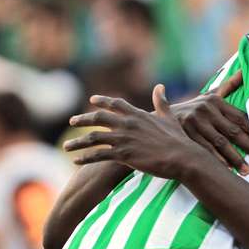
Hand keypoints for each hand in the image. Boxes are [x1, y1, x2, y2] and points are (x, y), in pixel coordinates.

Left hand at [64, 85, 206, 179]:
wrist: (182, 157)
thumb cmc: (178, 139)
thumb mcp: (169, 117)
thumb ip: (161, 102)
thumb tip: (160, 87)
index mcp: (138, 114)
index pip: (116, 104)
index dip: (103, 101)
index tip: (92, 100)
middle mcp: (127, 124)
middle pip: (98, 118)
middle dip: (83, 119)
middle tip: (72, 121)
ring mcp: (123, 139)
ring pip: (93, 138)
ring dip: (77, 142)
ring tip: (66, 146)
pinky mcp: (122, 154)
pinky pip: (98, 156)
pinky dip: (85, 158)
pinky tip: (76, 162)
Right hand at [170, 71, 248, 174]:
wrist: (160, 118)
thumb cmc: (192, 108)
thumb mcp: (209, 95)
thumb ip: (228, 85)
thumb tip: (244, 71)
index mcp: (215, 100)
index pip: (240, 118)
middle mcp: (206, 109)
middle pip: (233, 131)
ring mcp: (195, 122)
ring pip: (221, 143)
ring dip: (235, 159)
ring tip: (247, 170)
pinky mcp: (185, 134)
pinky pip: (205, 150)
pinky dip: (217, 160)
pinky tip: (227, 169)